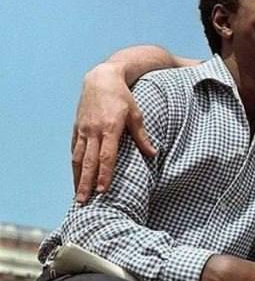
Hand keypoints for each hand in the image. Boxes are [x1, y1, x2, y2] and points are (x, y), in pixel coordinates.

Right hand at [71, 62, 155, 202]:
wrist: (101, 78)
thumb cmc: (123, 97)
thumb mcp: (136, 115)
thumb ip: (142, 136)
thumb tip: (153, 154)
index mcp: (110, 128)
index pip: (107, 156)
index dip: (104, 174)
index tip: (103, 190)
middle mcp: (93, 131)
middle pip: (88, 162)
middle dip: (85, 183)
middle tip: (83, 202)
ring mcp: (83, 129)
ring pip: (78, 158)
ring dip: (77, 177)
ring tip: (77, 195)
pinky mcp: (77, 128)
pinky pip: (74, 149)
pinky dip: (74, 164)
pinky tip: (75, 176)